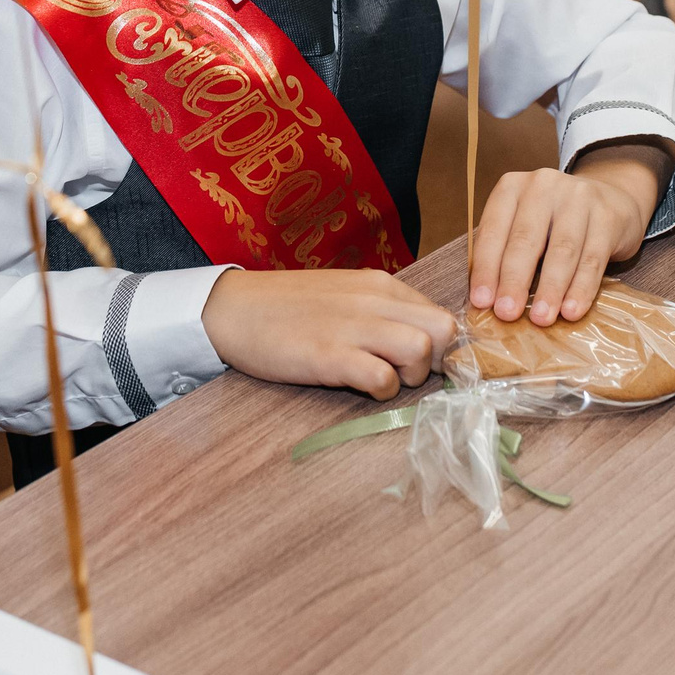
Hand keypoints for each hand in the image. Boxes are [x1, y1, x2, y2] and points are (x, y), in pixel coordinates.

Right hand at [201, 268, 455, 398]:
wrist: (231, 308)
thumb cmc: (286, 306)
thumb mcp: (344, 295)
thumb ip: (381, 310)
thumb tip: (418, 339)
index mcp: (380, 284)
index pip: (441, 314)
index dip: (440, 346)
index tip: (421, 363)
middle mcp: (374, 300)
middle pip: (443, 329)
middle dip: (435, 360)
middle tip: (404, 373)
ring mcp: (353, 326)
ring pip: (422, 349)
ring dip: (410, 376)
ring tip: (381, 379)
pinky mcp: (329, 355)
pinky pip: (382, 377)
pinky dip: (380, 390)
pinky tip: (358, 386)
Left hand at [468, 143, 667, 326]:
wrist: (611, 200)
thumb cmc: (554, 221)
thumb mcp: (523, 224)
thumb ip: (504, 252)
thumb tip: (488, 300)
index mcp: (512, 187)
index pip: (493, 230)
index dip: (486, 268)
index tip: (481, 302)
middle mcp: (543, 186)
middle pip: (526, 239)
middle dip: (514, 280)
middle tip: (506, 313)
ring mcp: (578, 198)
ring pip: (562, 251)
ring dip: (550, 289)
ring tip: (541, 319)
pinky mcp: (607, 217)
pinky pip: (592, 259)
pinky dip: (581, 289)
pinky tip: (572, 311)